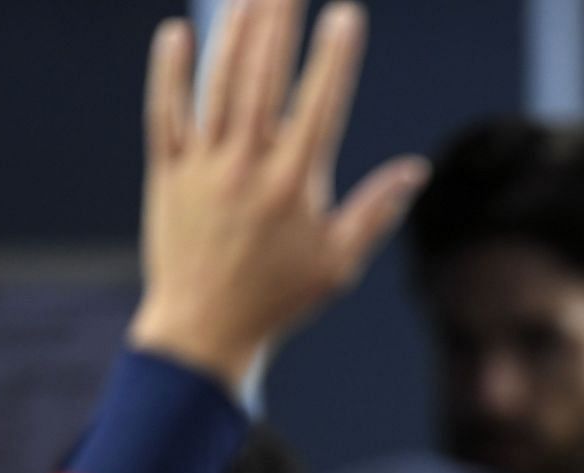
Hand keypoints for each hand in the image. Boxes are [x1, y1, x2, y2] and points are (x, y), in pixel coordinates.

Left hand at [126, 0, 429, 390]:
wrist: (204, 330)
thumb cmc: (280, 298)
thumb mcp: (339, 262)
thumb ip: (376, 209)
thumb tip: (418, 170)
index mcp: (294, 185)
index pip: (319, 106)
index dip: (333, 57)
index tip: (344, 13)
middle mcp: (248, 167)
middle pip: (264, 78)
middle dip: (279, 22)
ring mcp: (204, 167)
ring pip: (219, 85)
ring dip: (235, 33)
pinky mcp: (168, 173)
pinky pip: (165, 113)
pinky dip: (169, 73)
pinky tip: (175, 33)